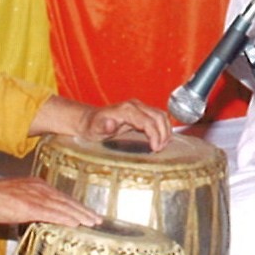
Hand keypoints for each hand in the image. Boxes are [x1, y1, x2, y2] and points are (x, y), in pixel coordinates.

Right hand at [0, 175, 101, 227]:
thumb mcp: (18, 196)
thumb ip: (30, 203)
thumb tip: (38, 213)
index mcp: (38, 185)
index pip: (62, 196)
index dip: (76, 205)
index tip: (87, 212)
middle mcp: (41, 189)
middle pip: (67, 201)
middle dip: (83, 210)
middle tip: (97, 219)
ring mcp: (36, 198)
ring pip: (64, 207)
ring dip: (80, 215)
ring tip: (92, 222)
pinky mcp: (30, 207)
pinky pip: (52, 213)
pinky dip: (66, 218)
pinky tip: (75, 223)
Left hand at [31, 96, 171, 150]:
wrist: (89, 120)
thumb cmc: (92, 126)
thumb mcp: (94, 128)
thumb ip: (103, 126)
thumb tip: (111, 124)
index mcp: (126, 109)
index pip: (148, 121)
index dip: (155, 135)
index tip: (155, 148)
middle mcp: (135, 105)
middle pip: (158, 117)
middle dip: (163, 133)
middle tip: (159, 149)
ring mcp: (139, 107)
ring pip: (161, 115)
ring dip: (165, 130)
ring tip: (162, 145)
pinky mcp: (141, 111)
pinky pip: (157, 117)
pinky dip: (163, 127)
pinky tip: (161, 138)